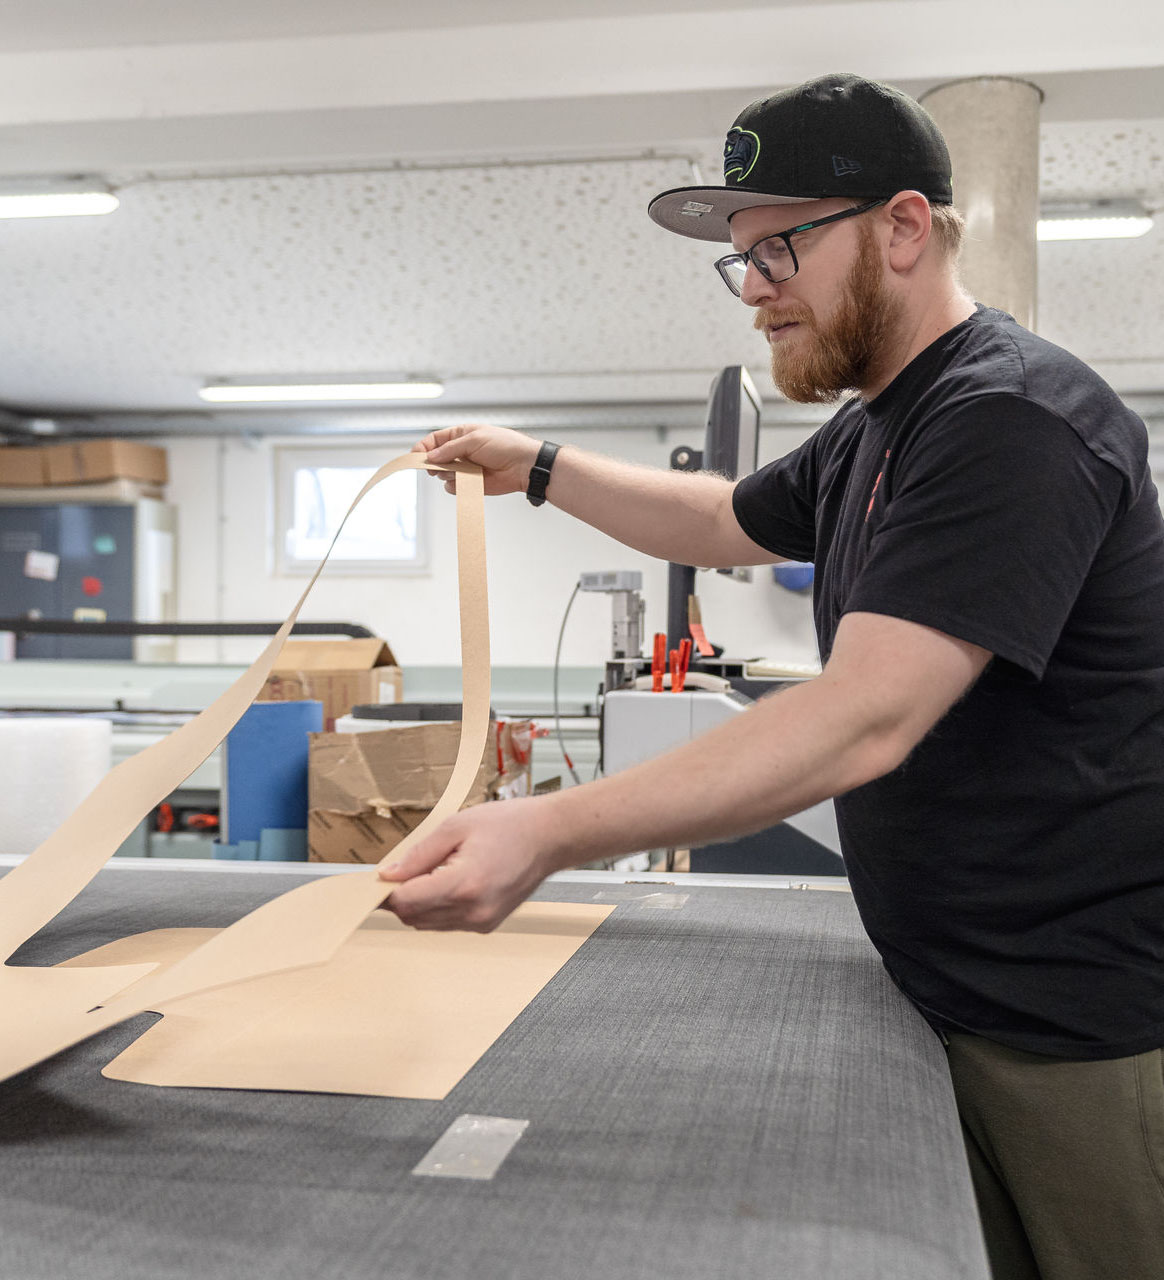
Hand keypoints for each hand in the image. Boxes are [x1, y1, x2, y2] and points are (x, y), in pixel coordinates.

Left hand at [379, 798, 565, 931]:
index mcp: (464, 885)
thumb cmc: (509, 825)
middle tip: (402, 870)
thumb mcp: (456, 827)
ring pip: (427, 924)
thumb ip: (419, 854)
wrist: (549, 838)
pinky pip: (446, 923)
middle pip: (412, 917)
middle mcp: (473, 911)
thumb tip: (388, 875)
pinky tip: (449, 882)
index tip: (378, 879)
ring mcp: (481, 922)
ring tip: (432, 872)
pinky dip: (437, 908)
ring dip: (417, 904)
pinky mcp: (487, 925)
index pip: (406, 901)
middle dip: (399, 897)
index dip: (386, 891)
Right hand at [412, 424, 541, 496]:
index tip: (416, 456)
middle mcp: (460, 452)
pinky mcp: (470, 484)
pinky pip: (454, 488)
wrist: (523, 466)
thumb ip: (450, 448)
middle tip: (436, 468)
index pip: (434, 440)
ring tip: (465, 471)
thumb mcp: (475, 439)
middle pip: (435, 459)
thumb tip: (430, 456)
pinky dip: (458, 486)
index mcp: (460, 436)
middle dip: (434, 464)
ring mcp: (465, 469)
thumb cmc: (505, 446)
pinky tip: (471, 481)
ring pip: (443, 475)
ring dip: (449, 474)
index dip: (423, 447)